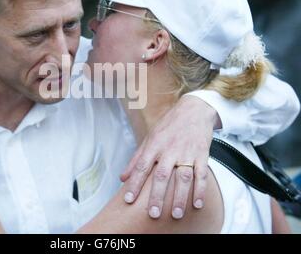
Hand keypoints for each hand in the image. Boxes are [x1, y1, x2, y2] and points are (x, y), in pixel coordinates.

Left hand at [120, 95, 218, 219]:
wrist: (193, 109)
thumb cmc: (168, 126)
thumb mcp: (149, 138)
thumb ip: (136, 159)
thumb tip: (122, 178)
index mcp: (154, 145)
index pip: (141, 166)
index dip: (134, 183)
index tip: (128, 199)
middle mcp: (169, 150)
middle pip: (161, 175)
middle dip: (157, 195)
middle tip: (153, 214)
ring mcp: (186, 152)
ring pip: (182, 177)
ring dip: (179, 197)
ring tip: (175, 214)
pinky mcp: (202, 154)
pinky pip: (201, 174)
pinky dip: (200, 190)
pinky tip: (197, 204)